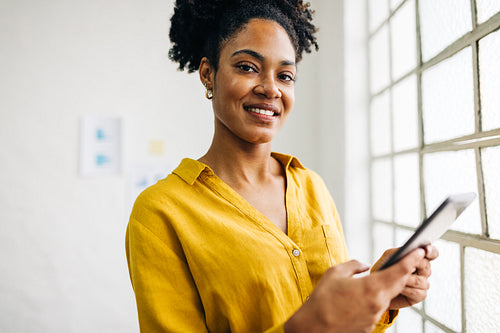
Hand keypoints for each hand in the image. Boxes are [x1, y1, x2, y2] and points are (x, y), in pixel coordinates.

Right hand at [285, 250, 425, 332]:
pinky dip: (372, 301)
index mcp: (371, 287)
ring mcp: (375, 317)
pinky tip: (358, 299)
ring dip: (385, 287)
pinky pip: (375, 309)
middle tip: (409, 261)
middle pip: (399, 284)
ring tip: (375, 280)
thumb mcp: (335, 273)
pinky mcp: (369, 326)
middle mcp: (378, 304)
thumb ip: (353, 266)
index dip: (411, 259)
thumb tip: (363, 265)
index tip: (419, 251)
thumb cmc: (321, 300)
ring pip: (386, 297)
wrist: (312, 328)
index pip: (400, 271)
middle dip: (404, 272)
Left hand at [372, 246, 438, 309]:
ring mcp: (422, 283)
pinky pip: (419, 292)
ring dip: (408, 280)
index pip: (431, 253)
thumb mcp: (390, 257)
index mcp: (416, 257)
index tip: (426, 250)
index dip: (431, 251)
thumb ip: (404, 253)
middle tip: (407, 267)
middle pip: (427, 266)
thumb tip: (420, 251)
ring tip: (397, 279)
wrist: (375, 289)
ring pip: (422, 281)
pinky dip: (407, 290)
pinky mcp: (419, 295)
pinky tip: (399, 288)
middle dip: (416, 265)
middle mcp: (421, 270)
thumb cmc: (383, 271)